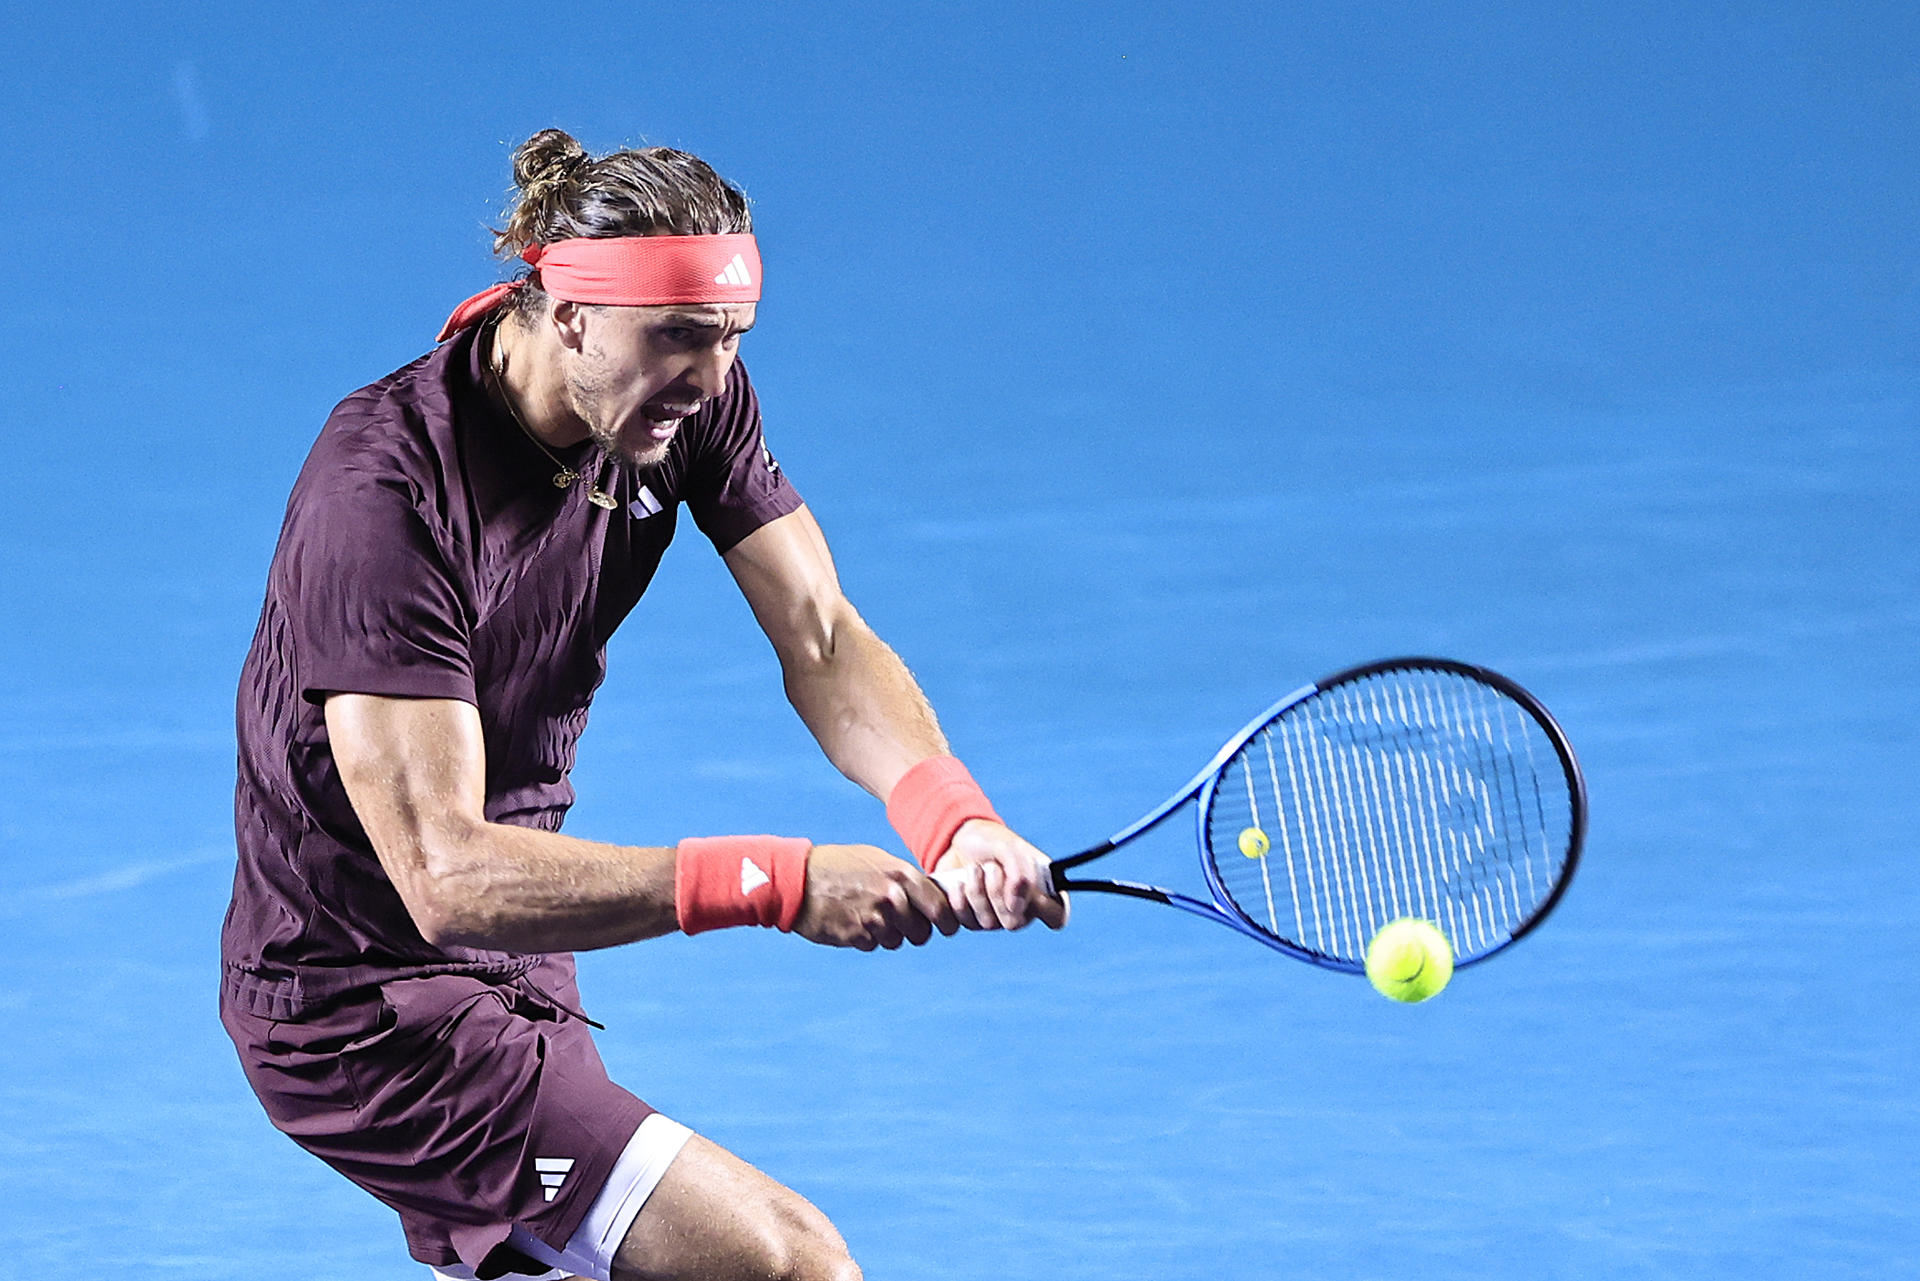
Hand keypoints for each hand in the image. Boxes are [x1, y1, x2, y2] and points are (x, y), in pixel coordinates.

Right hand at [791, 844, 959, 951]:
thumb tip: (930, 895)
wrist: (798, 879)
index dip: (946, 921)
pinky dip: (866, 939)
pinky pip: (873, 946)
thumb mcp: (877, 860)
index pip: (940, 908)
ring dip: (887, 935)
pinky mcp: (856, 936)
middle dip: (914, 932)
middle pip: (922, 932)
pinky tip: (852, 921)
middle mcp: (892, 898)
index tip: (946, 927)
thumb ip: (904, 878)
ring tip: (867, 916)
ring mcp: (874, 919)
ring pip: (897, 941)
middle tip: (902, 924)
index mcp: (901, 875)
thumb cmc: (839, 865)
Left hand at [935, 820, 1069, 931]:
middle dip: (998, 892)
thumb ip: (1019, 873)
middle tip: (992, 868)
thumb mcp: (1010, 848)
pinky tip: (958, 882)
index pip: (1057, 915)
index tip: (1031, 893)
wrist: (961, 840)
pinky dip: (959, 898)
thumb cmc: (994, 842)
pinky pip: (966, 922)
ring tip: (974, 868)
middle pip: (1015, 923)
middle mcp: (1022, 910)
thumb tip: (1016, 907)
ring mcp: (996, 919)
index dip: (1046, 909)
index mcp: (1042, 891)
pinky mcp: (972, 921)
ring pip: (988, 923)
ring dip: (977, 890)